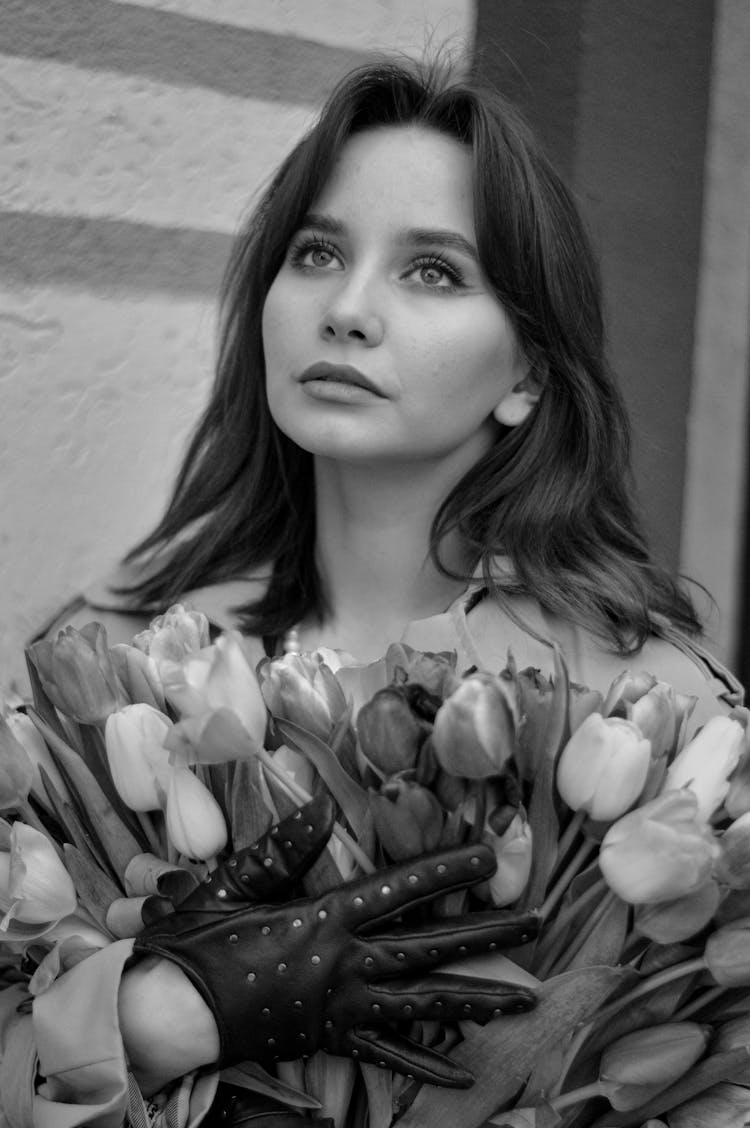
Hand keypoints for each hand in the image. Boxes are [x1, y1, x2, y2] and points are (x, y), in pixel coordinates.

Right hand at [135, 807, 538, 1086]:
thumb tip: (320, 809)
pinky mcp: (333, 1040)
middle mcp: (345, 963)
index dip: (446, 872)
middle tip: (535, 923)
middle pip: (429, 947)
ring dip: (477, 998)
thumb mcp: (231, 885)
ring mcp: (344, 1006)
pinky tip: (464, 1074)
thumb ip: (280, 849)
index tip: (488, 857)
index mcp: (324, 918)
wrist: (173, 1016)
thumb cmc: (199, 943)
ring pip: (423, 1004)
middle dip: (486, 934)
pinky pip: (389, 1057)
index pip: (399, 889)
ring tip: (524, 996)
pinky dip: (427, 1065)